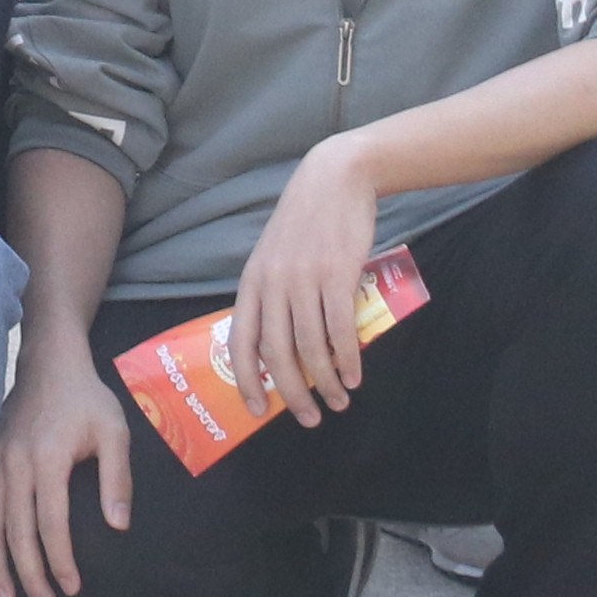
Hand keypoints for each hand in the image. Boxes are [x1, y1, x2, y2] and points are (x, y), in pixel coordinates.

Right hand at [0, 348, 132, 596]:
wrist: (47, 364)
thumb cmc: (86, 399)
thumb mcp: (114, 431)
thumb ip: (117, 478)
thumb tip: (119, 526)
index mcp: (47, 459)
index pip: (51, 523)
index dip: (60, 560)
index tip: (72, 588)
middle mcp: (14, 464)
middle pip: (16, 532)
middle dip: (29, 574)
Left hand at [226, 136, 397, 424]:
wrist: (336, 179)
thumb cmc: (306, 222)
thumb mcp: (275, 256)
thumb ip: (274, 295)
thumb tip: (282, 345)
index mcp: (252, 282)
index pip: (240, 341)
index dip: (247, 380)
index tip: (258, 410)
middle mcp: (273, 284)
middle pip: (277, 353)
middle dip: (293, 393)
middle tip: (309, 418)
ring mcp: (304, 280)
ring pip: (311, 348)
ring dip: (327, 382)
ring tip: (339, 400)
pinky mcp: (337, 275)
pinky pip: (341, 330)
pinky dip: (348, 359)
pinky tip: (355, 375)